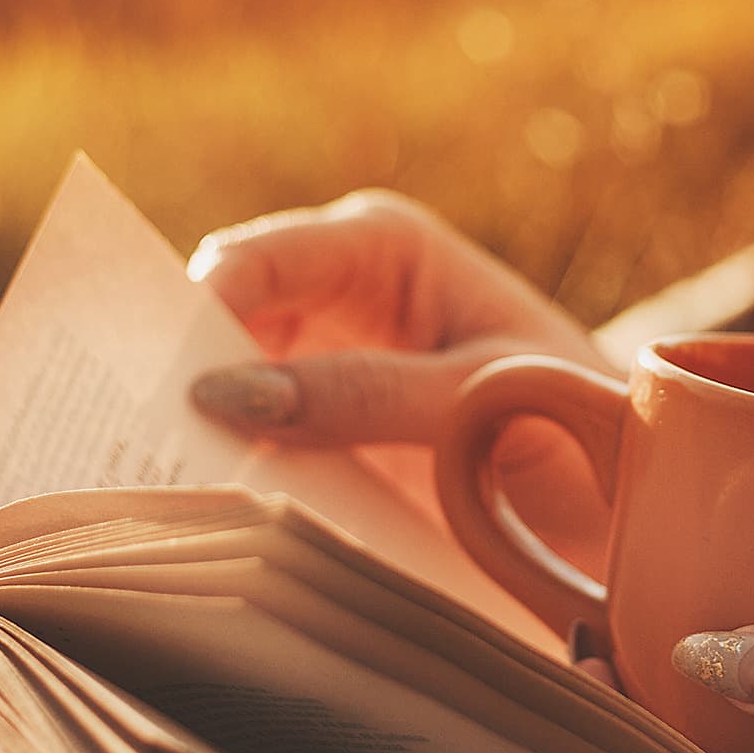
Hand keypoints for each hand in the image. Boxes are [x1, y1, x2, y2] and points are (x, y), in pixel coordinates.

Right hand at [186, 190, 616, 563]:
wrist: (626, 493)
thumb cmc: (574, 420)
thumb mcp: (475, 403)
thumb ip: (363, 395)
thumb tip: (229, 396)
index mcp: (383, 245)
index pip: (259, 261)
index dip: (197, 313)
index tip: (158, 384)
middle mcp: (341, 284)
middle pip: (224, 318)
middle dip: (178, 371)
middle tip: (126, 439)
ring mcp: (325, 352)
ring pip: (224, 379)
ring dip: (191, 426)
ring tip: (144, 482)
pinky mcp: (320, 423)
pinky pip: (250, 434)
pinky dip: (222, 463)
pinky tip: (192, 507)